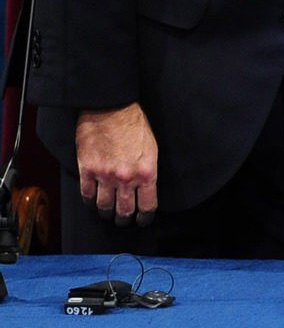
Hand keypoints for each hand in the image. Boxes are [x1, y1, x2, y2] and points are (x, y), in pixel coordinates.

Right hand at [76, 102, 158, 225]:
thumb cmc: (133, 124)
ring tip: (107, 213)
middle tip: (123, 220)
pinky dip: (89, 201)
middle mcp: (126, 178)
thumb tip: (144, 188)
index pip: (147, 207)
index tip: (142, 220)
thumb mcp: (151, 149)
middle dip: (124, 219)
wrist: (110, 107)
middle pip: (124, 211)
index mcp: (146, 173)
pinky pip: (87, 194)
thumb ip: (147, 172)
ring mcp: (105, 175)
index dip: (144, 217)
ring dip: (106, 213)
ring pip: (104, 207)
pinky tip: (92, 202)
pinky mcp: (87, 169)